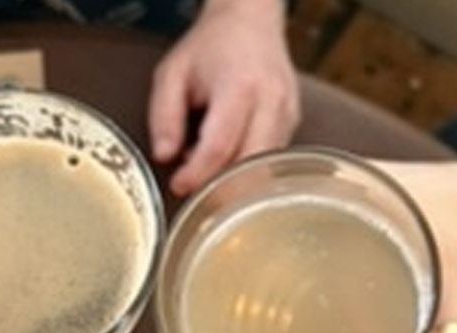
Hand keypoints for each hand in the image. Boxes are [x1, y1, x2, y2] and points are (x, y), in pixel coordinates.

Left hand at [149, 0, 299, 196]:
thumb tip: (164, 155)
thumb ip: (163, 115)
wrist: (250, 20)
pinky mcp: (293, 122)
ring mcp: (287, 112)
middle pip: (247, 165)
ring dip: (233, 179)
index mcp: (239, 85)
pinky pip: (270, 160)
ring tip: (207, 162)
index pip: (219, 146)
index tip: (179, 184)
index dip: (196, 174)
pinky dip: (247, 168)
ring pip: (262, 168)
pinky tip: (227, 155)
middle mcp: (271, 100)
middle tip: (194, 190)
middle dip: (218, 187)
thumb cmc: (212, 45)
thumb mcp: (172, 73)